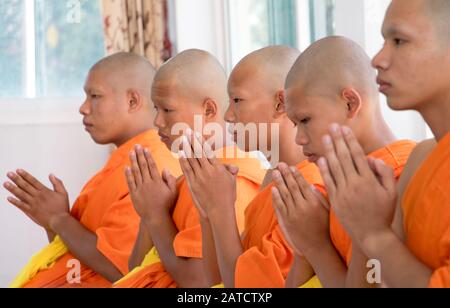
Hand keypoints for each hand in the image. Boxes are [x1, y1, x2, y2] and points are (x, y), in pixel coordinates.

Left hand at [4, 170, 69, 230]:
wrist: (59, 221)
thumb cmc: (62, 208)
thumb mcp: (63, 193)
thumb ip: (57, 183)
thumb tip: (51, 175)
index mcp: (45, 191)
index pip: (33, 181)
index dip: (25, 175)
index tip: (18, 170)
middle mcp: (37, 196)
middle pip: (25, 185)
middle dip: (16, 179)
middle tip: (9, 174)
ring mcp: (33, 204)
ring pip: (21, 194)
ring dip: (12, 188)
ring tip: (5, 183)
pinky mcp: (31, 211)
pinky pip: (21, 205)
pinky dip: (14, 202)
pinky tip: (9, 198)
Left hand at [125, 145, 177, 224]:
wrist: (155, 217)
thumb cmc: (166, 205)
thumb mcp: (173, 192)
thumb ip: (170, 179)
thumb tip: (165, 169)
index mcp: (157, 181)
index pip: (152, 166)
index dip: (148, 156)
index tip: (146, 149)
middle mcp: (148, 183)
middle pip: (143, 166)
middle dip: (139, 155)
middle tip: (137, 145)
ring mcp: (140, 188)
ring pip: (136, 172)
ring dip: (133, 161)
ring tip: (131, 152)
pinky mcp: (134, 194)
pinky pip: (130, 182)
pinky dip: (128, 174)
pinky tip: (126, 167)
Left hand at [179, 129, 237, 219]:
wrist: (220, 210)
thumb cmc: (227, 196)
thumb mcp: (231, 182)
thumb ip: (230, 171)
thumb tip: (234, 167)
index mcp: (218, 168)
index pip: (208, 151)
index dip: (201, 142)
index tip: (197, 134)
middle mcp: (208, 171)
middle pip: (198, 152)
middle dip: (192, 141)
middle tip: (187, 131)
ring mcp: (200, 177)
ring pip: (192, 159)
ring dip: (187, 148)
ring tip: (182, 139)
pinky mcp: (193, 184)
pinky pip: (187, 170)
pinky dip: (184, 160)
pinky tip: (180, 153)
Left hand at [272, 163, 329, 256]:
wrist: (317, 246)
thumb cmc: (325, 227)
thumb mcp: (328, 210)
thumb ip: (319, 196)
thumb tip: (310, 184)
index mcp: (314, 202)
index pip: (303, 184)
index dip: (296, 175)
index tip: (292, 166)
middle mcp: (303, 206)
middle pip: (292, 187)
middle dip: (285, 174)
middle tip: (280, 164)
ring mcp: (294, 214)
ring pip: (284, 194)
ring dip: (279, 182)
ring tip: (275, 172)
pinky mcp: (287, 221)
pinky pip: (280, 206)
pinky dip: (276, 197)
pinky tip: (273, 189)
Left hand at [318, 124, 396, 246]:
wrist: (371, 235)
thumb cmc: (383, 212)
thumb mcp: (391, 192)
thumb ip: (384, 173)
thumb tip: (371, 159)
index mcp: (368, 180)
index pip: (357, 155)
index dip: (350, 140)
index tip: (344, 128)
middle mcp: (354, 184)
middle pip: (344, 157)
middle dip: (338, 140)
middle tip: (332, 126)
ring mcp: (343, 192)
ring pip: (334, 167)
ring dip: (329, 151)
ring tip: (325, 137)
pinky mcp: (335, 200)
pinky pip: (328, 182)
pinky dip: (324, 170)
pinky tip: (321, 159)